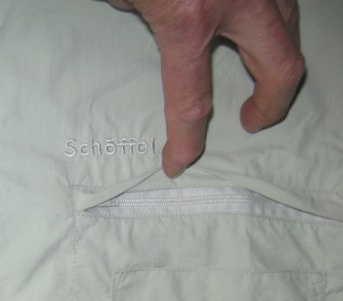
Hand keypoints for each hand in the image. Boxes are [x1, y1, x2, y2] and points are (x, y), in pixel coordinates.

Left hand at [106, 0, 304, 177]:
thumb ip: (135, 13)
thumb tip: (143, 17)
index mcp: (188, 17)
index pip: (192, 99)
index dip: (186, 141)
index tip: (178, 163)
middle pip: (279, 65)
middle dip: (272, 101)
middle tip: (253, 120)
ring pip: (289, 23)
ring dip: (277, 54)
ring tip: (258, 77)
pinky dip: (271, 16)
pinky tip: (253, 26)